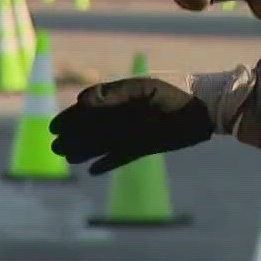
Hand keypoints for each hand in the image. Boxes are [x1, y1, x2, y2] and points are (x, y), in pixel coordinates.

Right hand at [50, 77, 215, 174]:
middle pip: (91, 127)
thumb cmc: (176, 93)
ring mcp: (134, 131)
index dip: (71, 117)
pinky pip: (122, 157)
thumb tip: (81, 99)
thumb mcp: (145, 89)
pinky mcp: (145, 146)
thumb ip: (115, 94)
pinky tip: (93, 170)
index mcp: (121, 97)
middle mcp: (124, 115)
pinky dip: (108, 163)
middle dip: (73, 136)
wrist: (206, 109)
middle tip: (56, 147)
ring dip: (85, 150)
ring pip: (102, 143)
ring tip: (68, 157)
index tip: (55, 127)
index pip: (88, 108)